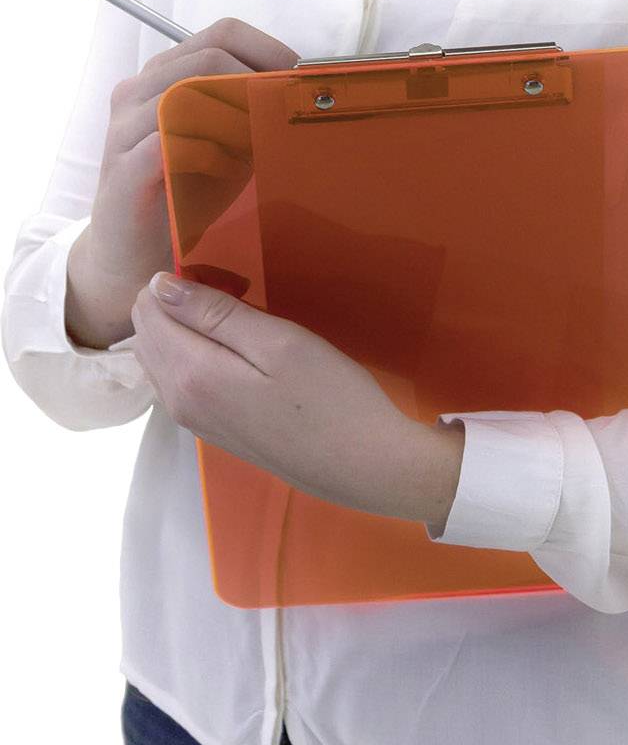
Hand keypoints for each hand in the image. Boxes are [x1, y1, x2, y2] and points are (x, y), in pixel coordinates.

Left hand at [128, 273, 459, 521]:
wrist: (363, 466)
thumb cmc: (331, 397)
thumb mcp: (278, 341)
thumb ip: (213, 312)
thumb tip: (159, 285)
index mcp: (190, 372)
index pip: (148, 308)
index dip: (179, 281)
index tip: (227, 279)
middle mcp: (178, 400)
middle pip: (147, 332)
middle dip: (177, 303)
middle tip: (236, 295)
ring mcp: (193, 420)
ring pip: (160, 357)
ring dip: (186, 328)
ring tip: (241, 320)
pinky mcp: (212, 431)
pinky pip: (178, 381)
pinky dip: (194, 355)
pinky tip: (240, 353)